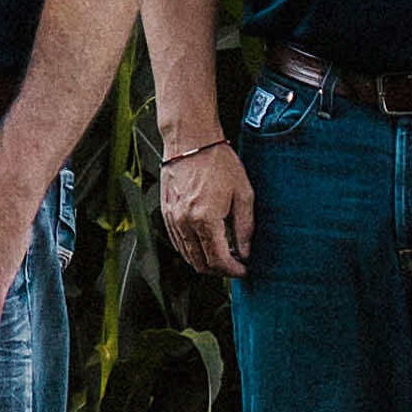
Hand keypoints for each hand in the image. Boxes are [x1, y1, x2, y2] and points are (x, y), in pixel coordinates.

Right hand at [158, 142, 253, 276]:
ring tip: (222, 254)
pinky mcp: (165, 211)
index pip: (218, 260)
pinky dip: (191, 249)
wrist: (191, 140)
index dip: (234, 271)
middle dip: (219, 271)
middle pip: (200, 263)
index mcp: (205, 219)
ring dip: (205, 261)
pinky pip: (177, 241)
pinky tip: (204, 243)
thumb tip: (245, 251)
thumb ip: (245, 227)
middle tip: (234, 265)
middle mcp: (184, 222)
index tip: (244, 270)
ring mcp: (171, 218)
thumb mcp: (243, 194)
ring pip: (187, 255)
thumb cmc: (218, 161)